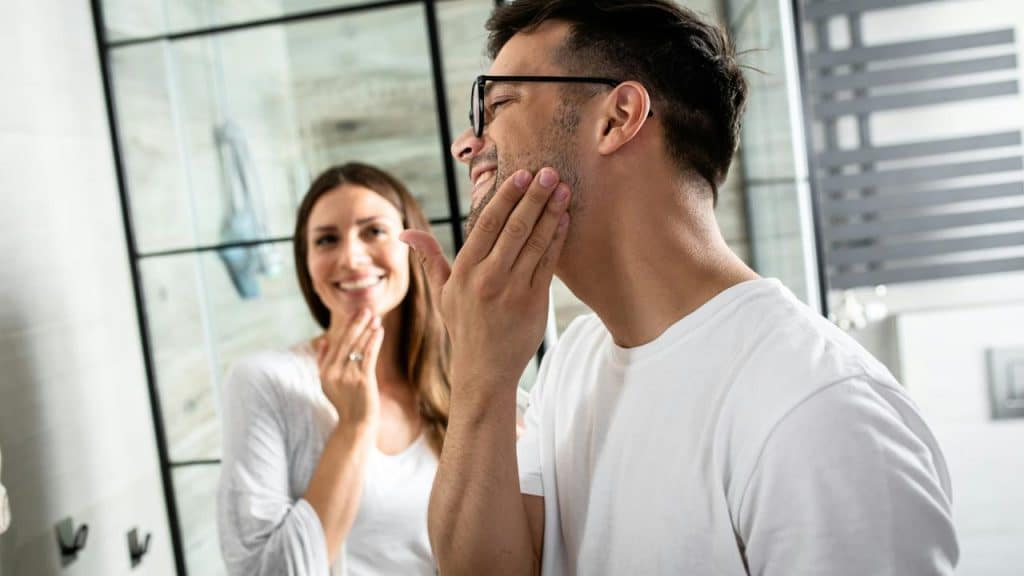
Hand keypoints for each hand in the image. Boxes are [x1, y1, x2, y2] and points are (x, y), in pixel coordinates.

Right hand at [315, 308, 384, 430]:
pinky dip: (374, 341)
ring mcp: (348, 376)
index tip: (355, 314)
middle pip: (346, 342)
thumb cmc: (345, 403)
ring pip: (358, 347)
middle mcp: (334, 373)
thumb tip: (324, 339)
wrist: (356, 424)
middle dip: (357, 324)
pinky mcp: (363, 380)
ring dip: (368, 330)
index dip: (346, 327)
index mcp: (324, 372)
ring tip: (376, 318)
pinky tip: (379, 331)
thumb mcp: (328, 384)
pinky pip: (368, 355)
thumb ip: (323, 362)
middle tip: (366, 310)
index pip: (335, 344)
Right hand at [401, 167, 569, 398]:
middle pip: (514, 227)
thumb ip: (430, 258)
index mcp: (464, 270)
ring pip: (535, 242)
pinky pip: (548, 263)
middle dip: (534, 197)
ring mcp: (512, 289)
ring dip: (551, 213)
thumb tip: (405, 233)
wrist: (484, 370)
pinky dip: (557, 239)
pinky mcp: (534, 302)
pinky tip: (565, 220)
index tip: (521, 174)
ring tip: (564, 190)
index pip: (487, 224)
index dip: (506, 197)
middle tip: (550, 173)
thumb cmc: (464, 328)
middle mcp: (487, 277)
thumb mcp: (443, 293)